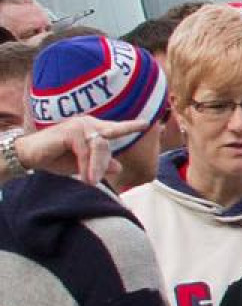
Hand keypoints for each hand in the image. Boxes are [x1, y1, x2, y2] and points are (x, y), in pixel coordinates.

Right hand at [13, 117, 148, 183]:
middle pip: (110, 138)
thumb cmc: (55, 158)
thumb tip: (119, 166)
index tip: (148, 124)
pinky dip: (86, 166)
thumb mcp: (82, 164)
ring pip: (100, 147)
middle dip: (107, 158)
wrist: (29, 155)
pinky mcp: (71, 131)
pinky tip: (83, 176)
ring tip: (90, 181)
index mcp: (93, 129)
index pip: (115, 128)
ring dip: (96, 167)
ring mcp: (80, 125)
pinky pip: (86, 152)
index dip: (131, 126)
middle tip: (99, 177)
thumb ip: (99, 163)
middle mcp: (88, 123)